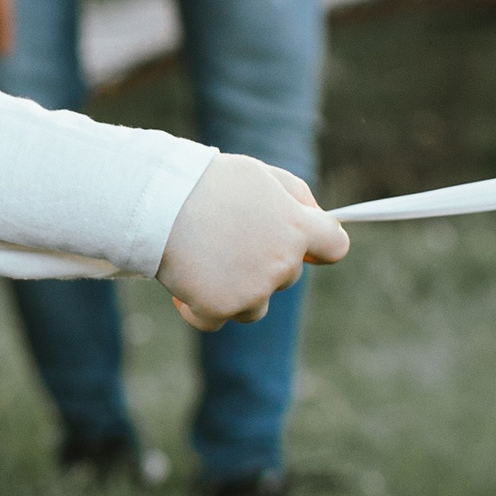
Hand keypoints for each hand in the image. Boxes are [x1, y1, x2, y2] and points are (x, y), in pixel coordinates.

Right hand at [157, 154, 348, 328]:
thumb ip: (296, 195)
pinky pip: (214, 320)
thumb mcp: (260, 174)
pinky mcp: (219, 308)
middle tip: (225, 239)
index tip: (306, 248)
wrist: (160, 200)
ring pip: (254, 306)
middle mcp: (282, 263)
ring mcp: (252, 291)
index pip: (335, 247)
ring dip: (235, 290)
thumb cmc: (208, 182)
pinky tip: (182, 284)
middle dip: (261, 263)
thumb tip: (315, 217)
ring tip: (203, 262)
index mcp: (297, 227)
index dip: (319, 248)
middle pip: (287, 277)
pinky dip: (198, 307)